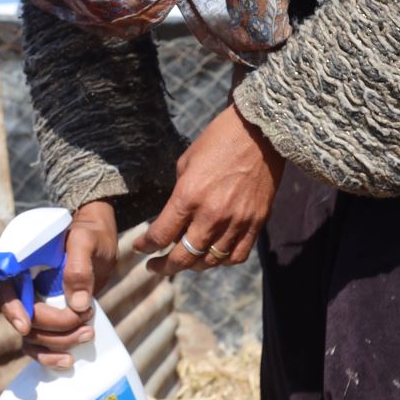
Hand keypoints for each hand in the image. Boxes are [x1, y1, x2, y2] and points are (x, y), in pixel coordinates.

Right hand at [0, 199, 117, 369]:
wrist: (98, 243)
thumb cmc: (89, 235)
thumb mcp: (87, 241)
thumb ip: (80, 266)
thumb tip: (77, 305)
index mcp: (20, 262)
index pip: (4, 287)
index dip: (12, 308)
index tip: (25, 325)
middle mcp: (20, 286)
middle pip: (23, 317)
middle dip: (54, 325)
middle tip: (85, 319)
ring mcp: (31, 305)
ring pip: (30, 336)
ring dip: (57, 342)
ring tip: (87, 334)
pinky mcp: (45, 320)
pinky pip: (37, 345)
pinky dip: (50, 356)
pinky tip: (68, 362)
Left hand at [145, 99, 283, 276]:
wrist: (259, 132)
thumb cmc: (218, 141)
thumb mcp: (186, 163)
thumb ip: (178, 196)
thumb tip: (173, 219)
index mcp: (188, 196)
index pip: (160, 235)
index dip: (146, 246)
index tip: (140, 248)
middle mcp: (211, 215)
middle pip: (183, 257)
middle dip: (164, 267)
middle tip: (155, 267)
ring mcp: (236, 222)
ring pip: (210, 261)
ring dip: (192, 266)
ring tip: (183, 263)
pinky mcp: (256, 223)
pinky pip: (236, 256)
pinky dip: (222, 262)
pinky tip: (212, 256)